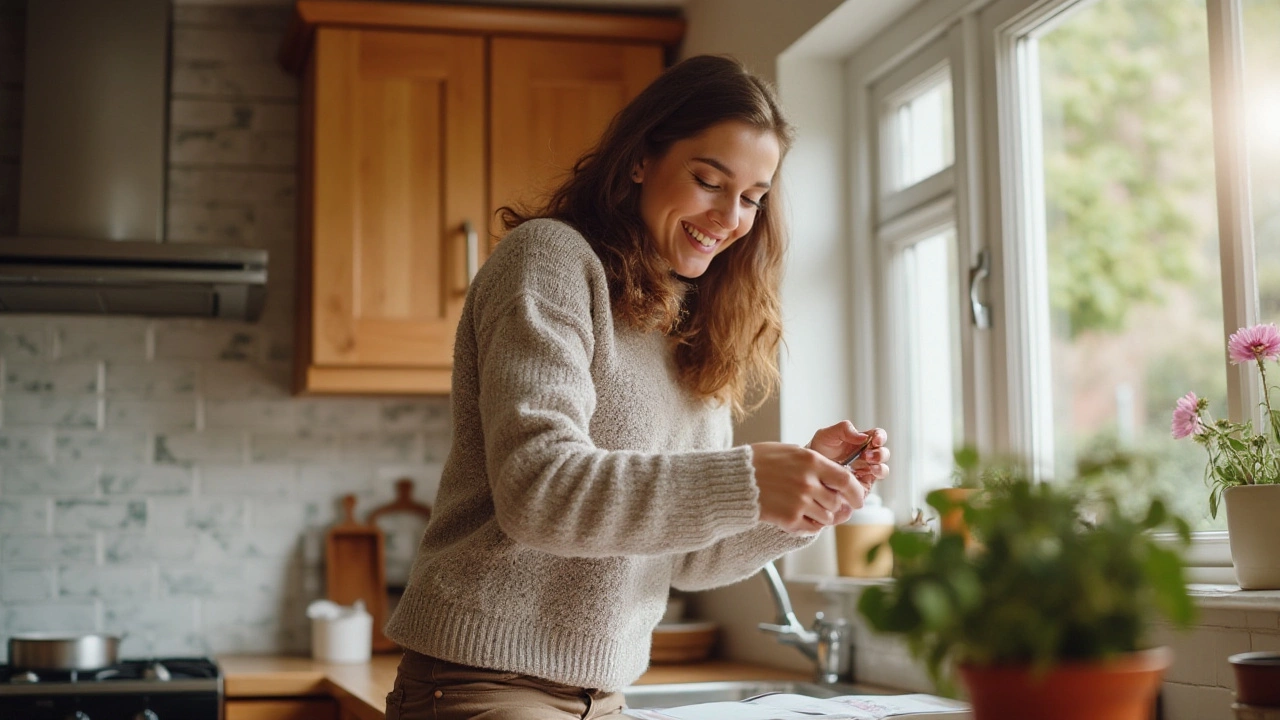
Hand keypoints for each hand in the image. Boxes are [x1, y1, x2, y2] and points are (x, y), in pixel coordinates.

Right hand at [750, 442, 865, 533]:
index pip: (846, 479)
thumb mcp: (790, 451)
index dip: (856, 491)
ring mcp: (799, 502)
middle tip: (829, 504)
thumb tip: (835, 474)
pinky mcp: (790, 519)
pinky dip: (811, 525)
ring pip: (827, 517)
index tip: (859, 498)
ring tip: (809, 509)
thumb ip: (814, 463)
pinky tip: (800, 517)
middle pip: (837, 501)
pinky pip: (812, 528)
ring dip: (823, 515)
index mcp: (811, 461)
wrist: (734, 480)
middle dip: (836, 504)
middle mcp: (808, 482)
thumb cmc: (759, 462)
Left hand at [807, 421, 889, 491]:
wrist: (807, 469)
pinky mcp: (863, 484)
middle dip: (880, 453)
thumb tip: (863, 436)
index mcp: (861, 441)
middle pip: (884, 453)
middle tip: (867, 455)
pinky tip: (864, 474)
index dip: (880, 437)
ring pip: (883, 468)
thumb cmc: (818, 450)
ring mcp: (866, 470)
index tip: (874, 440)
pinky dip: (874, 477)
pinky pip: (874, 482)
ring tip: (867, 463)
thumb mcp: (826, 434)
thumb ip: (844, 429)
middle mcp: (866, 456)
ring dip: (879, 465)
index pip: (878, 436)